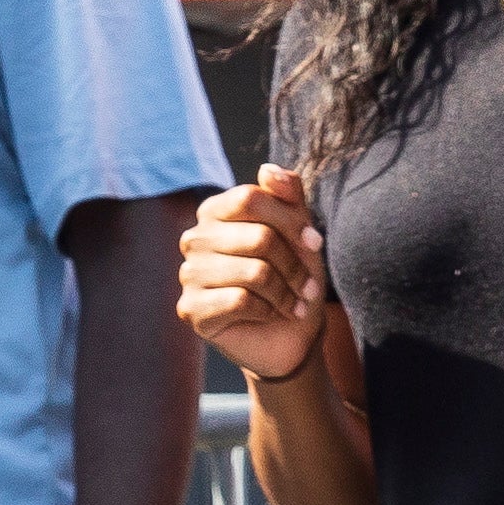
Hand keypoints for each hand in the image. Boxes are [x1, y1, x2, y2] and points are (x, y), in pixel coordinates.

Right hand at [177, 169, 326, 385]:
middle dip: (294, 265)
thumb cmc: (292, 278)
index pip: (251, 197)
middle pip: (258, 237)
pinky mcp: (191, 309)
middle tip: (306, 286)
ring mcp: (188, 274)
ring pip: (254, 272)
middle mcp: (194, 238)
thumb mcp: (299, 232)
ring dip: (285, 292)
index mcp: (215, 212)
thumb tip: (267, 168)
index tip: (314, 244)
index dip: (290, 221)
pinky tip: (269, 315)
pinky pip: (241, 301)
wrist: (291, 336)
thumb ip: (288, 196)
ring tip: (293, 303)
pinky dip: (268, 310)